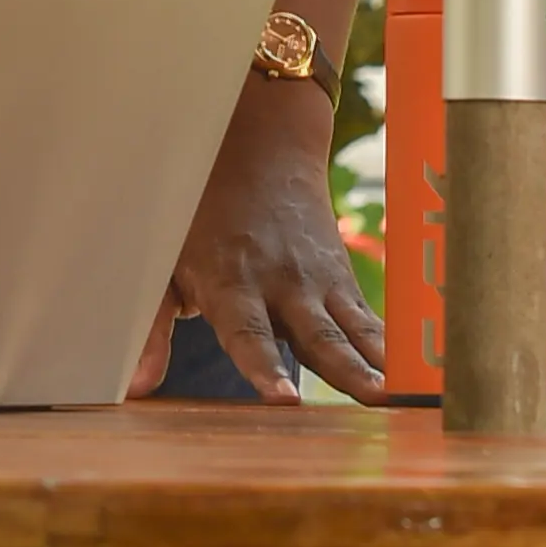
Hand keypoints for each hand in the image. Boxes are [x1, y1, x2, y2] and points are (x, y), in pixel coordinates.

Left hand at [142, 84, 387, 406]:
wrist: (260, 147)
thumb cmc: (199, 212)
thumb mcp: (166, 264)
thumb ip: (151, 329)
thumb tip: (134, 388)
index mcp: (231, 283)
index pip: (249, 335)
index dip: (265, 368)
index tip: (283, 399)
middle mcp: (281, 284)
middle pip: (316, 335)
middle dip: (343, 370)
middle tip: (372, 397)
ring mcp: (318, 280)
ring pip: (351, 327)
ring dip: (376, 361)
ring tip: (400, 393)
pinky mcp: (341, 278)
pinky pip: (367, 317)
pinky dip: (388, 345)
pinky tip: (411, 374)